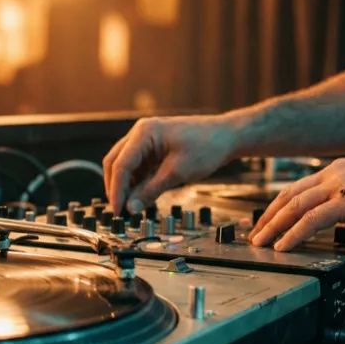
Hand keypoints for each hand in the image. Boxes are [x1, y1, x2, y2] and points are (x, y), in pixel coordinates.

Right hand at [103, 116, 236, 214]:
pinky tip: (142, 196)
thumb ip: (150, 191)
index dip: (116, 190)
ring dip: (126, 185)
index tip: (117, 211)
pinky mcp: (155, 148)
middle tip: (120, 210)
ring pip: (125, 165)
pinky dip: (137, 181)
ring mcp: (147, 139)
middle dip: (116, 187)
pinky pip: (138, 166)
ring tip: (132, 206)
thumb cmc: (207, 146)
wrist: (228, 137)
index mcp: (144, 132)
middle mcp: (141, 133)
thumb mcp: (177, 173)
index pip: (120, 164)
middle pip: (116, 162)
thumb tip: (131, 207)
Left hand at [249, 156, 344, 251]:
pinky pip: (311, 220)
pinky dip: (293, 234)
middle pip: (289, 195)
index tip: (268, 221)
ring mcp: (339, 185)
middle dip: (268, 217)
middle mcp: (333, 174)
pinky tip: (283, 246)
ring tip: (260, 243)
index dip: (279, 206)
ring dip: (273, 226)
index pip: (299, 188)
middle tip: (255, 235)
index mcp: (338, 170)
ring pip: (294, 207)